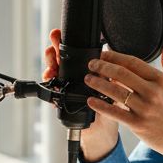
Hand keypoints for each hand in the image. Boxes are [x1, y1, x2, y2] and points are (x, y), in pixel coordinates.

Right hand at [42, 28, 118, 161]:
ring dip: (50, 63)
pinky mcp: (60, 101)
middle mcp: (74, 76)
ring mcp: (65, 88)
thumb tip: (110, 54)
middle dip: (55, 47)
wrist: (103, 130)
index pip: (74, 51)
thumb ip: (109, 72)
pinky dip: (49, 85)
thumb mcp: (112, 86)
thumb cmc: (110, 106)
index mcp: (87, 69)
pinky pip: (51, 92)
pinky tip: (49, 78)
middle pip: (61, 58)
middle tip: (53, 38)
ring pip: (53, 72)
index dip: (66, 41)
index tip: (61, 32)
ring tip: (51, 57)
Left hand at [83, 43, 162, 162]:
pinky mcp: (138, 124)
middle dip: (103, 66)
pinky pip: (114, 112)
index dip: (116, 56)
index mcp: (162, 80)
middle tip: (92, 64)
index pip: (133, 62)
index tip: (105, 53)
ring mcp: (144, 109)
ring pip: (115, 91)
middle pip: (121, 74)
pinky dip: (101, 105)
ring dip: (98, 83)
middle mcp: (153, 93)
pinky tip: (91, 101)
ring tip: (88, 78)